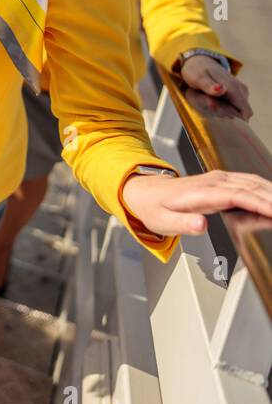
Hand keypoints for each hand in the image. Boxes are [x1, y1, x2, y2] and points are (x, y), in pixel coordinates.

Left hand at [122, 169, 271, 236]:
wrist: (144, 191)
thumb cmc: (153, 207)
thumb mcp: (162, 221)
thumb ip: (182, 224)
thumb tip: (201, 224)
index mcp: (202, 192)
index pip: (240, 196)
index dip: (262, 204)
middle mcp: (214, 181)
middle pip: (253, 187)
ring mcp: (219, 178)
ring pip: (254, 182)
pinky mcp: (222, 180)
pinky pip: (249, 181)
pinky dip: (266, 189)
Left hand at [180, 54, 250, 119]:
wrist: (198, 60)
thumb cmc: (196, 70)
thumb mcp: (197, 78)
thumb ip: (208, 86)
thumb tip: (221, 90)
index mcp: (233, 87)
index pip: (245, 112)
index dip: (231, 117)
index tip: (215, 110)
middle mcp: (241, 89)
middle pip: (239, 113)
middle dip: (223, 113)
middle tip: (207, 102)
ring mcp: (240, 91)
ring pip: (235, 110)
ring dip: (221, 110)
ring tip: (207, 98)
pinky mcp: (237, 93)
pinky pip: (232, 106)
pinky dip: (221, 106)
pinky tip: (211, 98)